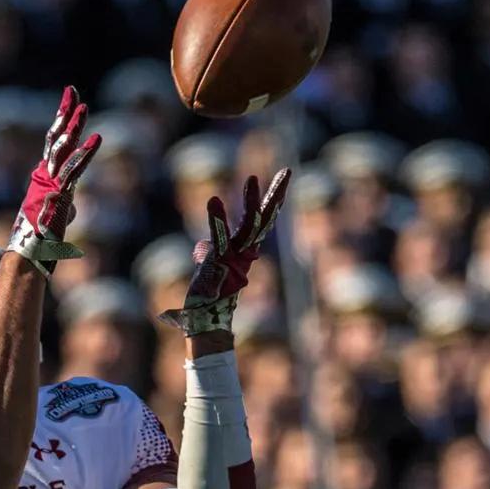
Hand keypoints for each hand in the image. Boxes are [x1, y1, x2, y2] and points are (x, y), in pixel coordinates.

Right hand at [7, 85, 101, 272]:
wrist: (28, 256)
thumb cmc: (40, 241)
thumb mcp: (55, 218)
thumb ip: (63, 205)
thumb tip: (70, 206)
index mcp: (44, 178)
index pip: (53, 145)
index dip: (61, 122)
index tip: (69, 102)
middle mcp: (44, 176)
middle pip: (56, 139)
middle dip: (65, 114)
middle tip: (72, 90)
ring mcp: (49, 185)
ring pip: (62, 150)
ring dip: (74, 127)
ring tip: (84, 107)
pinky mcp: (57, 195)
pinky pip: (73, 170)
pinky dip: (85, 155)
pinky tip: (97, 140)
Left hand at [161, 170, 290, 335]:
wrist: (206, 316)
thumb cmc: (209, 291)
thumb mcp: (209, 265)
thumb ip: (209, 251)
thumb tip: (202, 247)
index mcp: (245, 249)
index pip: (262, 220)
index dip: (273, 199)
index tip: (284, 177)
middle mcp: (245, 251)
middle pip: (264, 219)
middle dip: (276, 195)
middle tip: (287, 172)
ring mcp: (235, 256)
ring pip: (249, 226)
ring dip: (251, 202)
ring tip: (252, 178)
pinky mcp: (221, 260)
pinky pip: (220, 236)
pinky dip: (217, 219)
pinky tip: (214, 200)